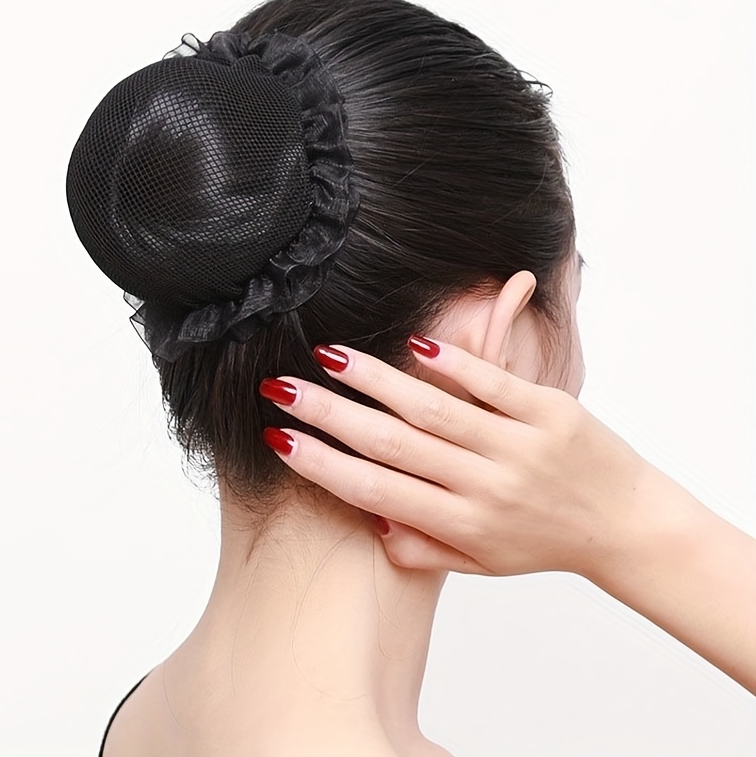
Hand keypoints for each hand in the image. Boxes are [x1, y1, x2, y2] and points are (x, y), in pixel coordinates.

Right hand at [258, 336, 649, 580]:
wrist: (627, 527)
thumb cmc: (545, 544)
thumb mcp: (483, 563)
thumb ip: (425, 549)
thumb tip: (374, 525)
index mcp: (461, 525)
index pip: (376, 492)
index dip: (323, 465)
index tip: (280, 439)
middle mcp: (483, 487)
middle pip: (392, 445)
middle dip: (329, 415)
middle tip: (282, 388)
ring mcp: (518, 446)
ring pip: (434, 409)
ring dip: (376, 380)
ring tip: (329, 356)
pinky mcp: (550, 412)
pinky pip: (495, 384)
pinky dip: (455, 362)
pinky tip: (414, 342)